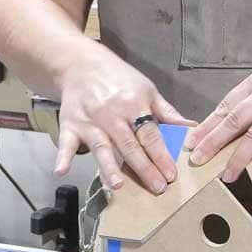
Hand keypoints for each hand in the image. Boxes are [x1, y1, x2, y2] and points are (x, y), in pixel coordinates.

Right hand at [55, 49, 192, 193]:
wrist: (80, 64)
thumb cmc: (119, 79)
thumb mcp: (148, 90)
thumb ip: (167, 113)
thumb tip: (190, 128)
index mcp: (134, 104)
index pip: (151, 134)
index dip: (161, 155)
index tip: (171, 174)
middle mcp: (111, 114)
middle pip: (129, 145)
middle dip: (144, 168)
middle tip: (157, 188)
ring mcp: (89, 121)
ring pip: (101, 147)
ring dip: (108, 167)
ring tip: (118, 185)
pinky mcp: (70, 125)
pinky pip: (66, 142)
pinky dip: (62, 156)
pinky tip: (61, 170)